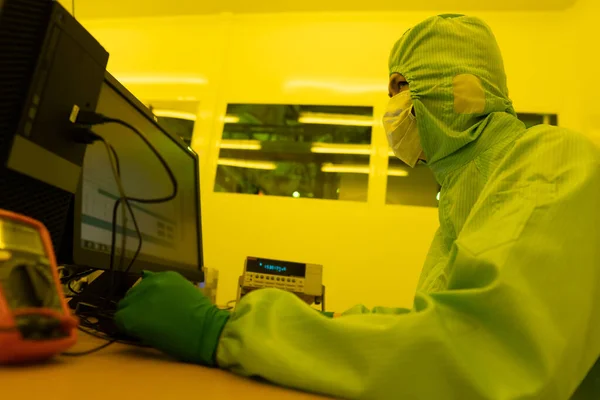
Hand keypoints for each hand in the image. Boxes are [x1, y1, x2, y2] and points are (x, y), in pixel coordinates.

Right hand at [114, 271, 228, 365]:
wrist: (206, 329)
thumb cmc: (178, 341)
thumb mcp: (149, 337)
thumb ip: (136, 324)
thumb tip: (130, 317)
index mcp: (132, 316)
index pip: (118, 316)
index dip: (126, 321)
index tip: (133, 324)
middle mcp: (139, 296)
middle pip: (126, 300)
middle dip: (133, 308)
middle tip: (145, 314)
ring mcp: (155, 282)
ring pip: (138, 287)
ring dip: (143, 295)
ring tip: (156, 303)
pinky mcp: (169, 275)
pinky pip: (154, 278)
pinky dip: (156, 286)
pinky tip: (164, 293)